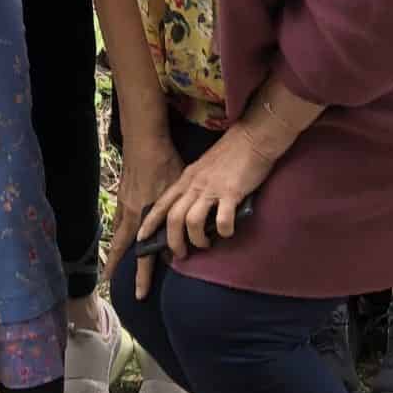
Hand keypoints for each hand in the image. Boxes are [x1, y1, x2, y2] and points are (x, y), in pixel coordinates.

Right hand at [107, 136, 184, 300]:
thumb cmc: (166, 165)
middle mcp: (131, 215)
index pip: (144, 255)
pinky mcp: (122, 194)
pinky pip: (119, 219)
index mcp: (146, 218)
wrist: (145, 142)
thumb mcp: (177, 194)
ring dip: (116, 249)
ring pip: (119, 233)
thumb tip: (177, 244)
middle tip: (108, 283)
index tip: (139, 295)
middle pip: (123, 247)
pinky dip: (119, 230)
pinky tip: (121, 232)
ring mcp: (124, 204)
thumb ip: (176, 219)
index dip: (142, 275)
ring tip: (112, 263)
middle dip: (117, 266)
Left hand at [138, 123, 277, 269]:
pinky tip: (228, 232)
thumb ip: (195, 186)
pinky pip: (222, 220)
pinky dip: (223, 231)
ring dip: (197, 239)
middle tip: (180, 255)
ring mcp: (212, 189)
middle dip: (173, 241)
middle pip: (173, 218)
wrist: (252, 137)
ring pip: (192, 222)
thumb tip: (191, 210)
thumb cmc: (230, 153)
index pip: (161, 204)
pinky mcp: (231, 193)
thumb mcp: (203, 168)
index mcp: (186, 179)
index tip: (141, 239)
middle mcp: (194, 184)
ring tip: (205, 245)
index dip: (150, 223)